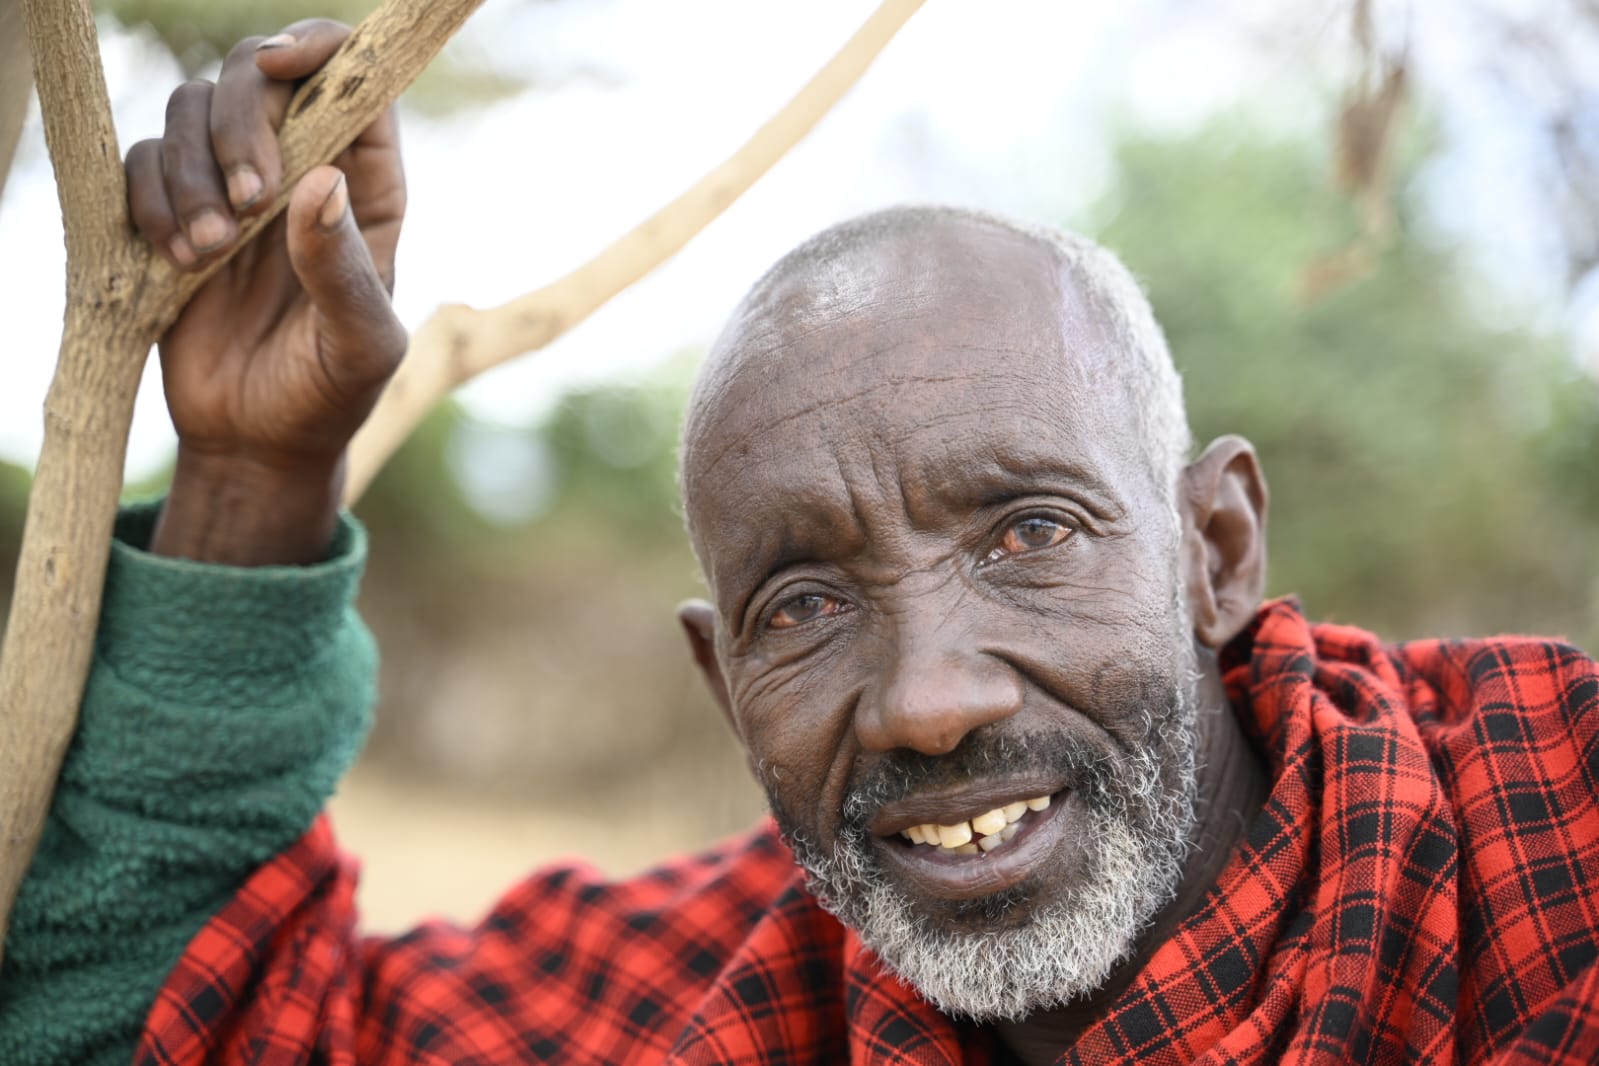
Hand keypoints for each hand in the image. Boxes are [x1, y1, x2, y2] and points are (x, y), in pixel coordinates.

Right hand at [125, 19, 407, 564]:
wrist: (258, 441)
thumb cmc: (329, 395)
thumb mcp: (362, 348)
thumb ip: (345, 270)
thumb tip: (321, 183)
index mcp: (369, 188)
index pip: (356, 80)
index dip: (320, 50)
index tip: (280, 67)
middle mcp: (302, 167)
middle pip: (258, 75)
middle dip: (241, 120)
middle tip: (247, 204)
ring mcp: (233, 184)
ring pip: (190, 107)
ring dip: (190, 172)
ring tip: (208, 256)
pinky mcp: (173, 208)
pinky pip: (141, 159)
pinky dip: (149, 197)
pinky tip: (175, 260)